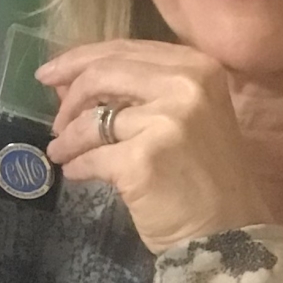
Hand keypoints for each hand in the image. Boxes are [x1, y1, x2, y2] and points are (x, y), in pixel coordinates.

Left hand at [39, 40, 272, 255]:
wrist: (230, 233)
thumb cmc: (205, 174)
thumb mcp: (183, 115)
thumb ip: (137, 91)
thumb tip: (70, 82)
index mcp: (197, 67)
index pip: (125, 50)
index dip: (80, 60)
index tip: (52, 74)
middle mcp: (185, 85)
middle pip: (104, 73)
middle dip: (68, 94)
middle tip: (54, 117)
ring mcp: (166, 121)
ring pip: (92, 119)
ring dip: (67, 138)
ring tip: (60, 151)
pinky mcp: (143, 160)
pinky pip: (91, 157)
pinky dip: (77, 166)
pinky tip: (76, 173)